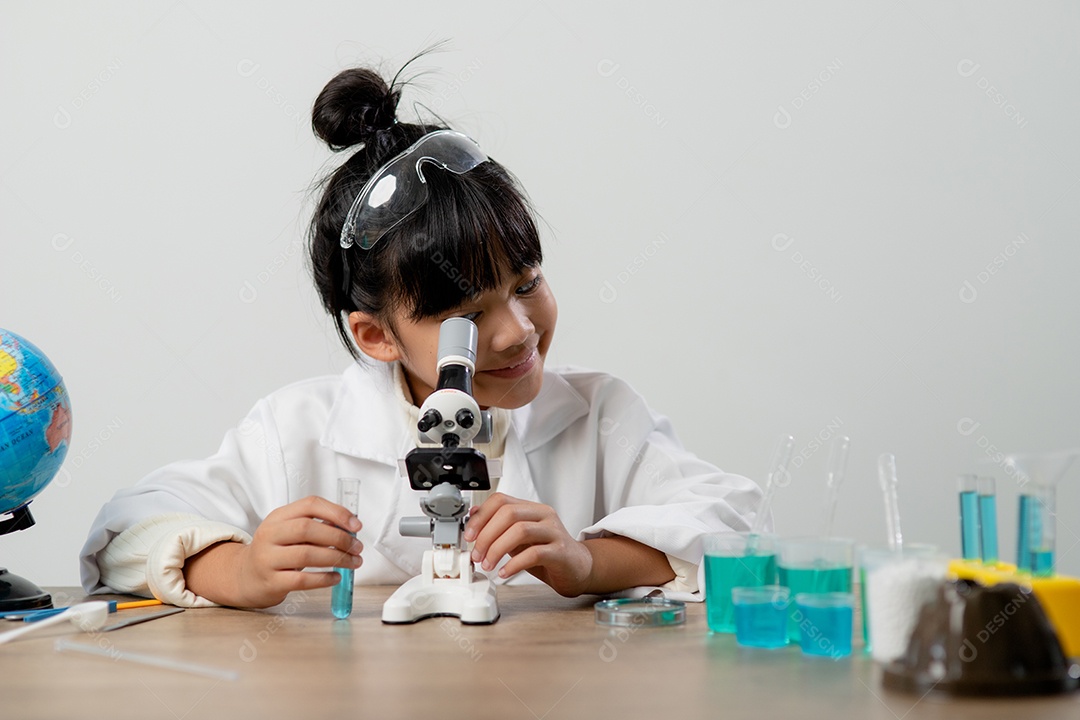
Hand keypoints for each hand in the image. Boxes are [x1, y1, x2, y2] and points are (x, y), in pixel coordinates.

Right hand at [232, 496, 362, 607]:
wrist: (244, 576)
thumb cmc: (276, 551)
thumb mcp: (289, 530)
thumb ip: (315, 525)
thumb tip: (350, 527)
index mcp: (278, 517)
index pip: (310, 504)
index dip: (337, 512)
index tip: (356, 525)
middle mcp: (270, 534)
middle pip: (308, 529)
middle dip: (339, 537)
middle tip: (357, 547)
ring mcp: (268, 558)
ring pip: (306, 554)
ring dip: (336, 558)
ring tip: (353, 562)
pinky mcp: (271, 582)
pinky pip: (302, 580)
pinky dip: (324, 579)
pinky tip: (336, 577)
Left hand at [463, 493, 593, 596]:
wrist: (577, 568)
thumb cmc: (548, 553)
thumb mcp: (519, 538)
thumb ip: (500, 528)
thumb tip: (473, 518)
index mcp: (532, 509)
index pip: (501, 500)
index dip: (480, 517)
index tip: (468, 535)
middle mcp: (544, 516)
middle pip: (508, 514)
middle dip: (486, 535)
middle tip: (477, 554)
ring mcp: (554, 532)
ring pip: (520, 531)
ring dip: (497, 549)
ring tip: (488, 565)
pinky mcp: (560, 551)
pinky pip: (534, 553)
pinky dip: (514, 564)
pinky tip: (504, 573)